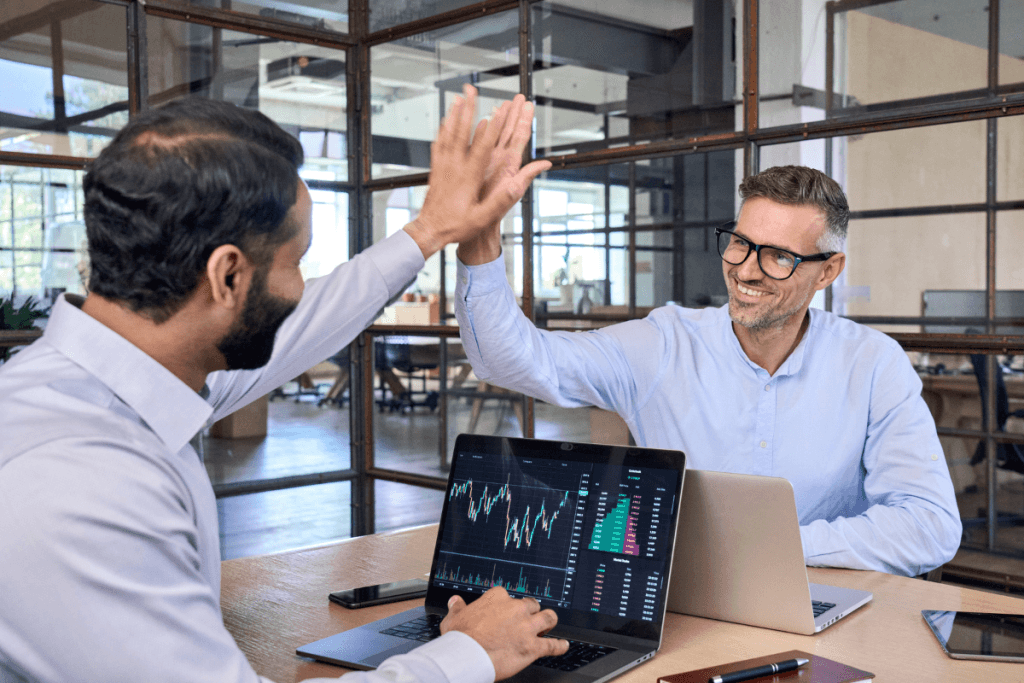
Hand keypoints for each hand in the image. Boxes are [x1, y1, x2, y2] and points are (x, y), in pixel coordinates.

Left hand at [404, 85, 550, 259]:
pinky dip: (443, 129)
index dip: (492, 127)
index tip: (499, 110)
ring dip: (454, 114)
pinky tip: (444, 121)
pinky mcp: (435, 169)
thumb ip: (501, 200)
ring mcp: (443, 166)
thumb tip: (518, 185)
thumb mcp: (482, 217)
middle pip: (462, 132)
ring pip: (448, 134)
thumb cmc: (456, 226)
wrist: (429, 231)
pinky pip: (439, 144)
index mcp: (468, 177)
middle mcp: (454, 167)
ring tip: (458, 97)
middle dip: (469, 109)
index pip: (482, 146)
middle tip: (472, 90)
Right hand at [440, 587, 567, 680]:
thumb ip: (457, 608)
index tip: (504, 613)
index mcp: (497, 598)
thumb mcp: (453, 618)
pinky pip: (553, 645)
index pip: (507, 596)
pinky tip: (564, 645)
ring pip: (548, 618)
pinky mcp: (533, 647)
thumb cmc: (460, 638)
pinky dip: (560, 646)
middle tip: (527, 619)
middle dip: (531, 612)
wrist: (466, 656)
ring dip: (550, 621)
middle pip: (531, 605)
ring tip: (549, 624)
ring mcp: (526, 627)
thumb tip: (455, 602)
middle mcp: (515, 609)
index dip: (506, 606)